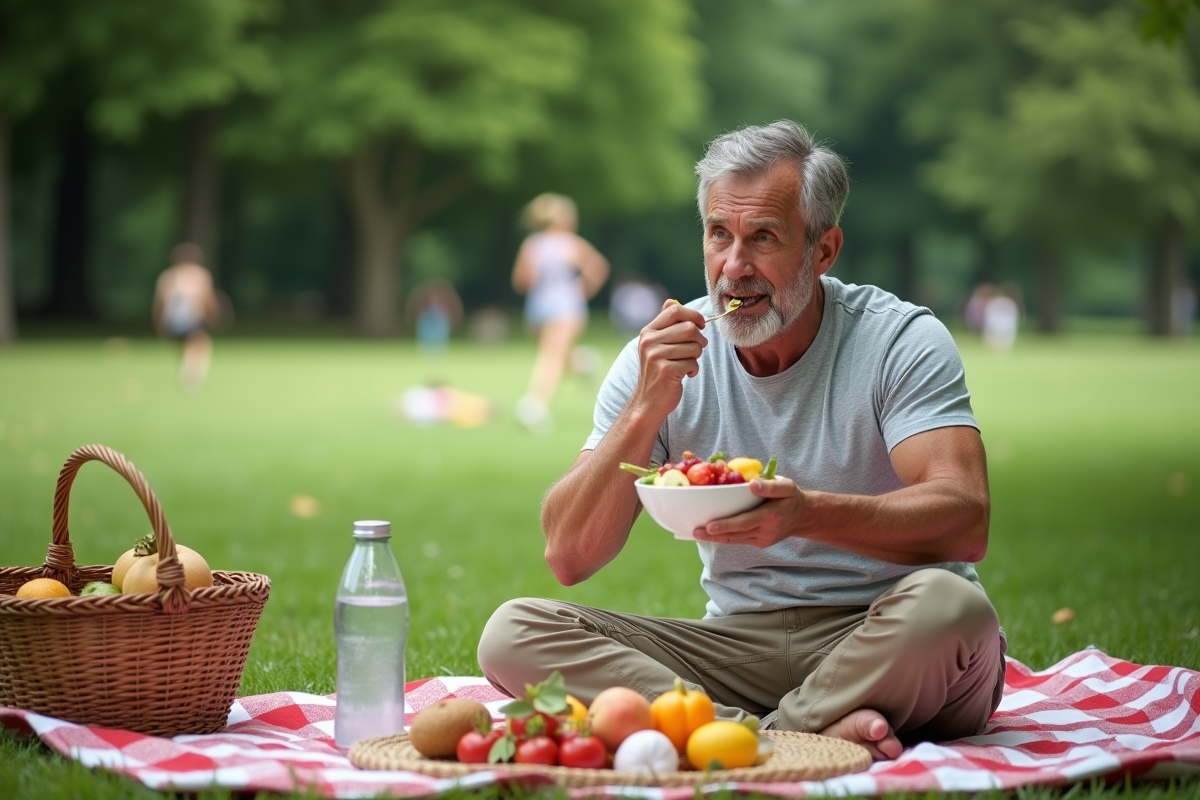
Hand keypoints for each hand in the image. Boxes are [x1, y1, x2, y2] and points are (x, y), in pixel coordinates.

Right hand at [628, 300, 707, 422]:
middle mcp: (649, 342)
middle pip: (689, 328)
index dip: (694, 315)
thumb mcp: (656, 345)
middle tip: (697, 349)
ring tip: (687, 364)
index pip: (675, 310)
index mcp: (648, 332)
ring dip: (696, 357)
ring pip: (694, 346)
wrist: (648, 402)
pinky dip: (694, 370)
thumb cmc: (658, 371)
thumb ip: (665, 324)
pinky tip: (685, 375)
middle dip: (700, 339)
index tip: (701, 325)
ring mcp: (656, 356)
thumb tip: (671, 301)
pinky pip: (693, 363)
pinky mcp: (665, 371)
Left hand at [692, 477, 804, 547]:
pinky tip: (710, 534)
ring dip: (715, 538)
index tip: (709, 526)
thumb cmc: (792, 498)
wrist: (803, 517)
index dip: (726, 525)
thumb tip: (752, 484)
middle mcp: (765, 531)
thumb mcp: (787, 487)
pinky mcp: (759, 543)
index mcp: (770, 516)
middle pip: (735, 534)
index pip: (744, 522)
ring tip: (696, 533)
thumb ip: (771, 486)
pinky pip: (739, 540)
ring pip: (735, 540)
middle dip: (714, 534)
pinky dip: (724, 537)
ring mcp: (761, 539)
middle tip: (695, 531)